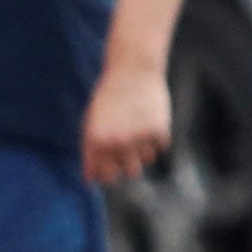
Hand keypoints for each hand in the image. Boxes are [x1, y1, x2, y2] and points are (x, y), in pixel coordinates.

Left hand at [82, 64, 172, 184]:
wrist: (132, 69)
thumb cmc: (109, 97)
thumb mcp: (91, 122)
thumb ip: (90, 153)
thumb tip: (90, 182)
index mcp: (96, 141)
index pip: (105, 175)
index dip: (109, 173)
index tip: (112, 165)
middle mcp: (117, 142)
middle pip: (130, 172)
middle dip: (129, 162)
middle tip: (128, 144)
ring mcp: (139, 137)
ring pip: (147, 160)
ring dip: (143, 149)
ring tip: (138, 127)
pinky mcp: (159, 130)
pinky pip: (161, 147)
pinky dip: (156, 137)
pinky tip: (149, 118)